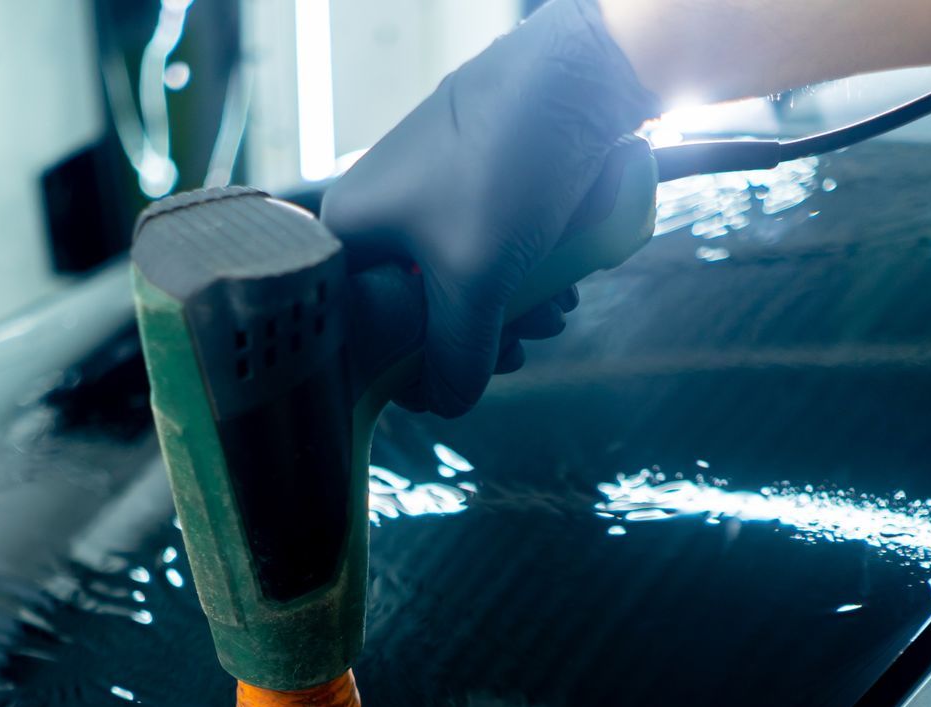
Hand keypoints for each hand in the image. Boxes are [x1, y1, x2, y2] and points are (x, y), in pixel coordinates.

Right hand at [320, 0, 656, 417]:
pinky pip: (492, 256)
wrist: (580, 77)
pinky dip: (527, 277)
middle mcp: (380, 215)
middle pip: (418, 315)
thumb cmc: (506, 166)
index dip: (407, 367)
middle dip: (479, 338)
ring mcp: (430, 200)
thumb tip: (447, 404)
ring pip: (465, 288)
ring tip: (555, 307)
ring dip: (515, 311)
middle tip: (519, 348)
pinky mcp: (477, 189)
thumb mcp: (475, 281)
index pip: (360, 330)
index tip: (454, 384)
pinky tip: (563, 281)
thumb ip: (455, 357)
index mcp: (349, 231)